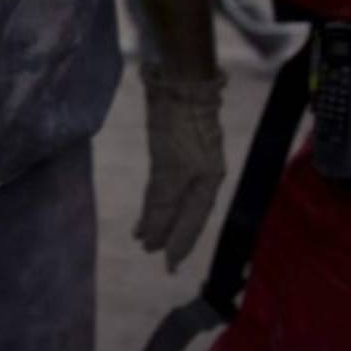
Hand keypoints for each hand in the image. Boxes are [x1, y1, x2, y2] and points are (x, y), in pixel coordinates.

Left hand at [134, 66, 226, 271]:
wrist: (179, 85)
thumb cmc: (178, 125)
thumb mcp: (170, 167)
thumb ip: (162, 200)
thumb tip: (153, 232)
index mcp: (208, 181)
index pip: (192, 221)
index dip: (179, 243)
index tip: (168, 265)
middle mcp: (202, 175)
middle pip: (184, 213)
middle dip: (169, 234)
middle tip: (152, 254)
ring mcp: (190, 162)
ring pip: (174, 199)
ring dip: (159, 219)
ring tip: (142, 237)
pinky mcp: (175, 149)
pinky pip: (166, 183)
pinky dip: (157, 199)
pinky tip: (148, 209)